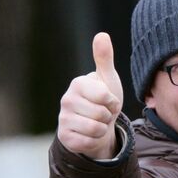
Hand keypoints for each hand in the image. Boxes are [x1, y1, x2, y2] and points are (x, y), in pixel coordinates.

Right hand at [57, 32, 123, 158]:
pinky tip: (89, 134)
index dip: (113, 102)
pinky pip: (89, 142)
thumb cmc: (103, 100)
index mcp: (78, 83)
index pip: (105, 97)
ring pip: (95, 129)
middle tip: (102, 114)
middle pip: (101, 114)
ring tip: (97, 123)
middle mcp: (66, 100)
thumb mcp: (108, 79)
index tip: (109, 101)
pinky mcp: (66, 137)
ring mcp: (63, 119)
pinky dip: (95, 141)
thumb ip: (104, 58)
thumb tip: (102, 35)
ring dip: (102, 129)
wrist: (97, 125)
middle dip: (108, 117)